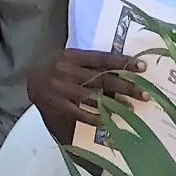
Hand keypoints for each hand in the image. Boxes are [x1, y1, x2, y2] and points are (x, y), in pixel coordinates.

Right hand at [30, 47, 147, 138]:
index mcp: (71, 56)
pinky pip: (81, 113)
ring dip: (115, 103)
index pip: (102, 58)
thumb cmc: (56, 69)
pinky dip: (96, 117)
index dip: (123, 62)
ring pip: (93, 96)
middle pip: (101, 78)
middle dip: (126, 86)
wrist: (31, 81)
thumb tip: (122, 70)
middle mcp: (66, 70)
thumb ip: (90, 64)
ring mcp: (61, 89)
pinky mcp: (58, 105)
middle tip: (145, 94)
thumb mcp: (70, 60)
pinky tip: (108, 120)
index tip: (142, 67)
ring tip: (131, 107)